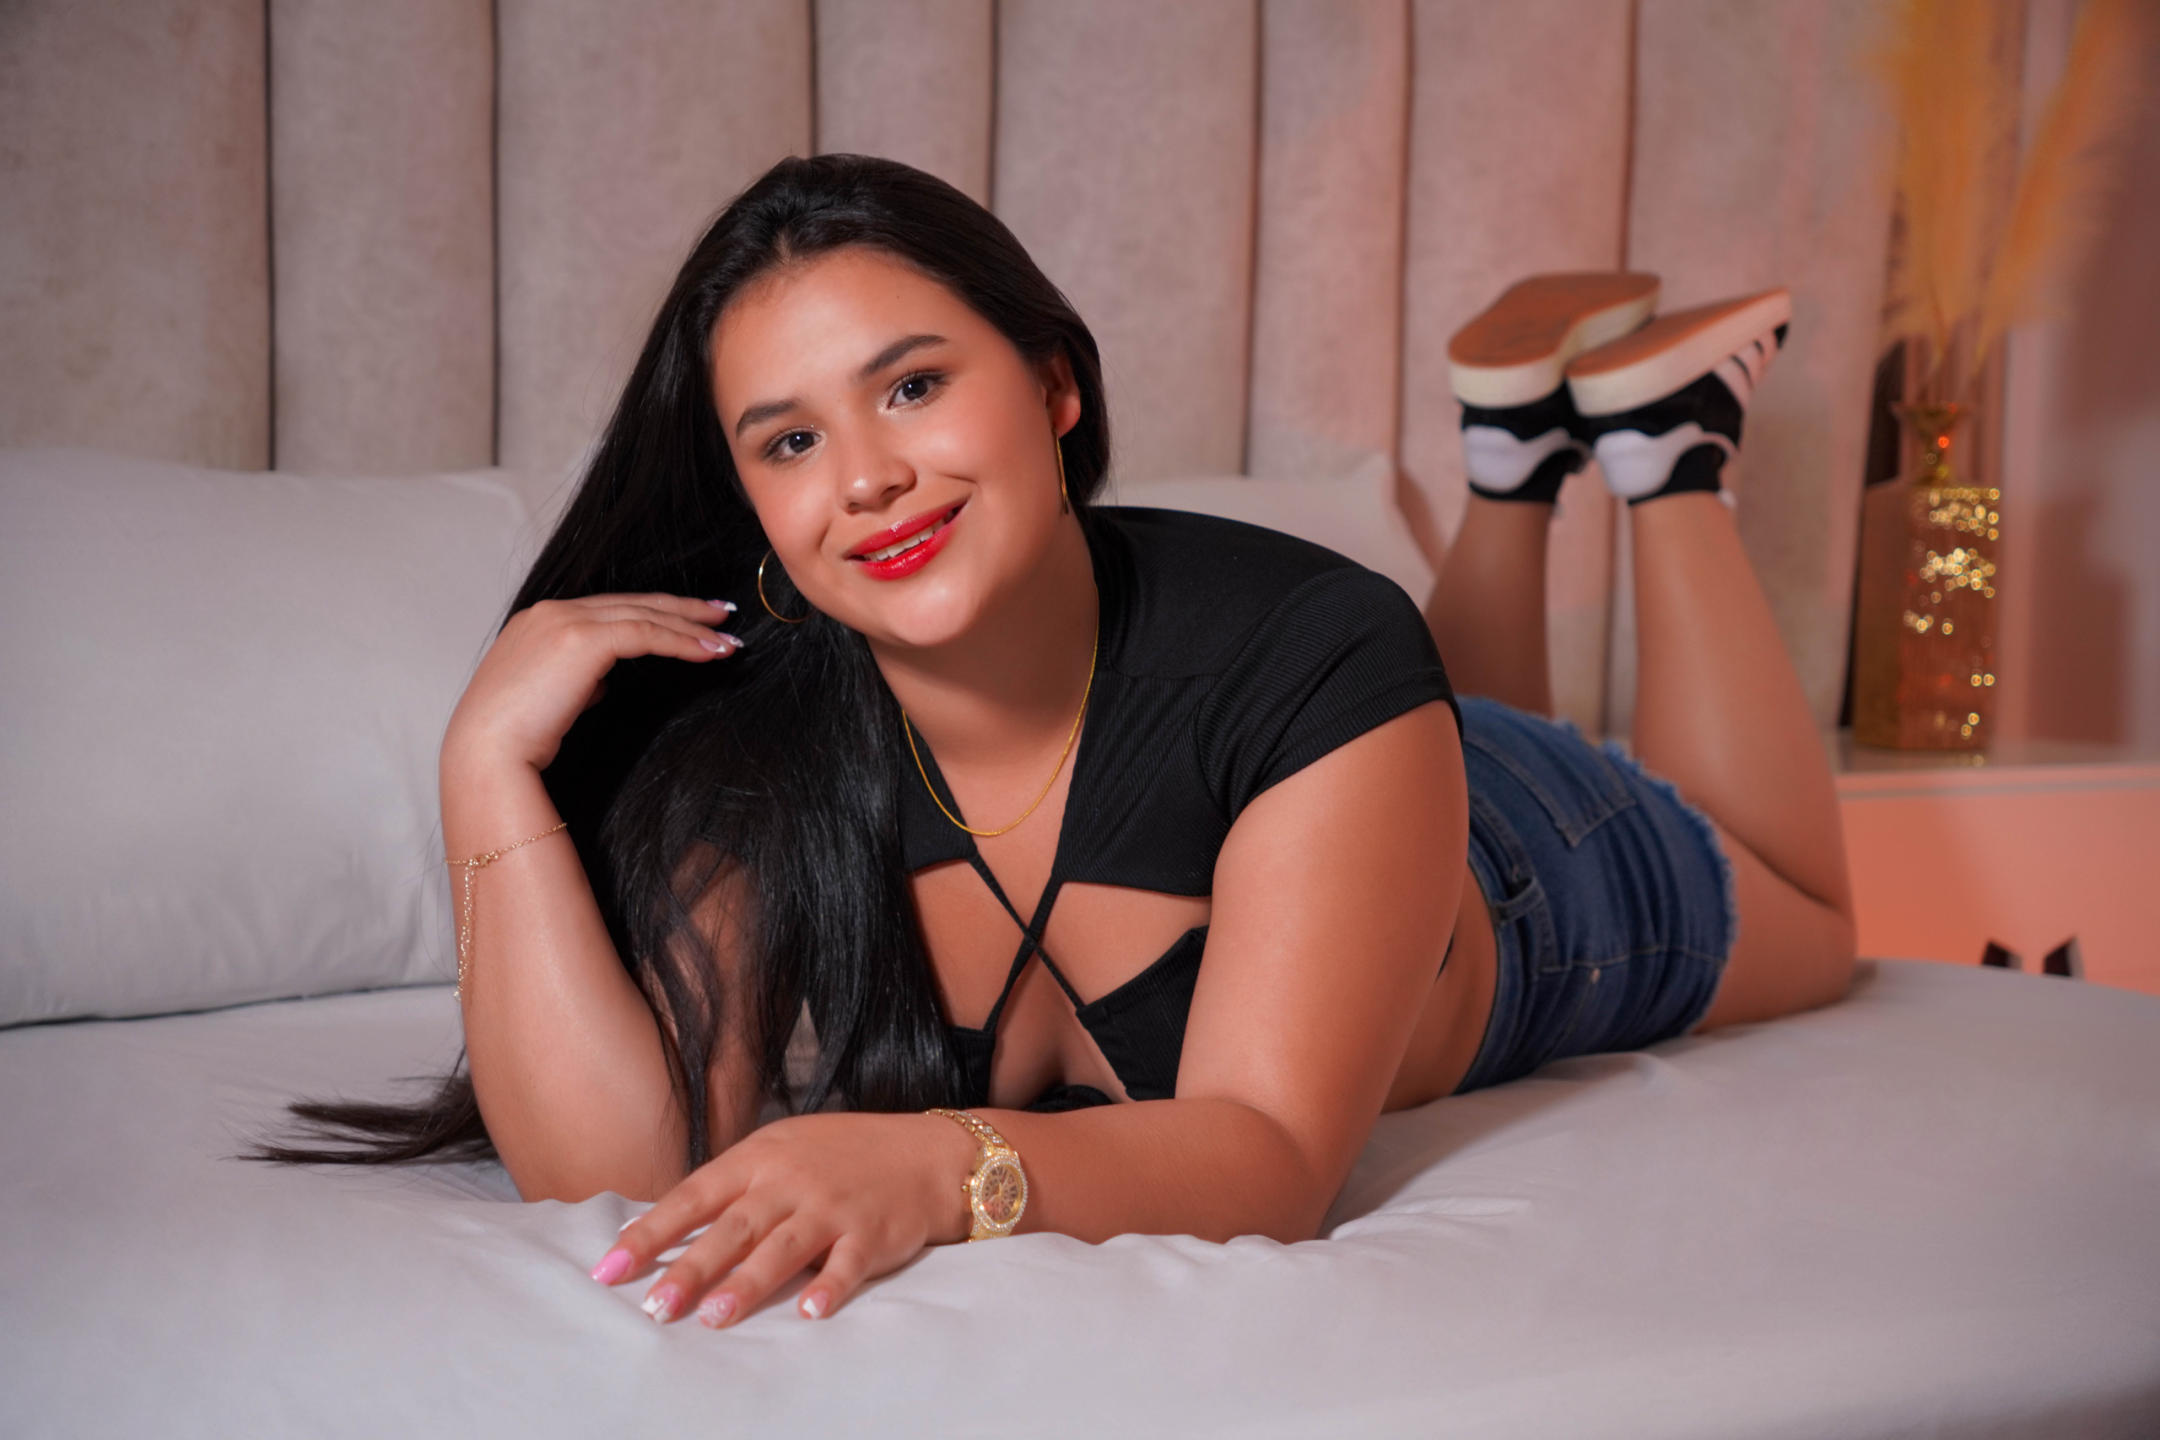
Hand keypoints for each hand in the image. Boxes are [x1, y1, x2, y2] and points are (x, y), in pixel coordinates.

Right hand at [442, 592, 744, 772]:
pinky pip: (646, 633)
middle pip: (632, 602)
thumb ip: (574, 682)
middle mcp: (550, 612)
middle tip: (719, 615)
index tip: (686, 622)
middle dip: (681, 608)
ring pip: (645, 613)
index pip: (608, 610)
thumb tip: (600, 683)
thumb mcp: (545, 701)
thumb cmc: (512, 741)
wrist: (487, 753)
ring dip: (692, 626)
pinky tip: (711, 653)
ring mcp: (565, 620)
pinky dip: (683, 642)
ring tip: (727, 640)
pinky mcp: (583, 638)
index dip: (651, 614)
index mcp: (538, 622)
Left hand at [587, 1111, 976, 1327]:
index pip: (693, 1196)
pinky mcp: (871, 1232)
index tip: (608, 1268)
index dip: (650, 1233)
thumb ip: (732, 1186)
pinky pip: (847, 1264)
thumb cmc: (844, 1156)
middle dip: (689, 1269)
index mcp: (760, 1158)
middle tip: (653, 1308)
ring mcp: (832, 1206)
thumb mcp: (783, 1151)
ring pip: (782, 1248)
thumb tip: (664, 1223)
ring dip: (747, 1284)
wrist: (927, 1153)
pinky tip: (810, 1314)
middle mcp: (790, 1180)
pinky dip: (829, 1289)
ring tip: (713, 1317)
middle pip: (731, 1228)